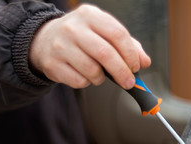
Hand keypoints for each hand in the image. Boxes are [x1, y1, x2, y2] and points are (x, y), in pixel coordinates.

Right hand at [29, 4, 150, 88]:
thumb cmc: (83, 37)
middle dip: (122, 72)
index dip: (130, 54)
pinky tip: (83, 74)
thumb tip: (145, 62)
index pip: (117, 34)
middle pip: (105, 53)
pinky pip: (79, 81)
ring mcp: (61, 45)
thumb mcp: (104, 33)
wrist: (45, 40)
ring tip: (99, 74)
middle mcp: (73, 28)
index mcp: (90, 15)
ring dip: (101, 78)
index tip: (136, 67)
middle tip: (129, 82)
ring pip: (92, 70)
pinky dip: (87, 82)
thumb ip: (128, 45)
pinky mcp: (53, 64)